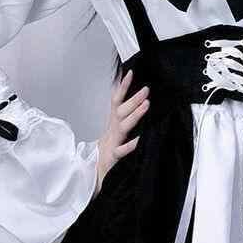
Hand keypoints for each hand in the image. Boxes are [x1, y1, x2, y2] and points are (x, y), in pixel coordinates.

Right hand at [94, 69, 148, 197]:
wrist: (95, 170)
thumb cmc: (110, 147)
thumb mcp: (116, 129)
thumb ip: (125, 114)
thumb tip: (138, 99)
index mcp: (114, 122)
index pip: (117, 100)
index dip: (123, 86)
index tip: (131, 72)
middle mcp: (113, 129)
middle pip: (122, 111)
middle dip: (134, 99)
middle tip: (146, 89)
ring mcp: (113, 142)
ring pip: (124, 126)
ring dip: (135, 115)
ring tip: (147, 105)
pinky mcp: (114, 156)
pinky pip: (122, 150)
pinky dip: (130, 145)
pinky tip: (140, 140)